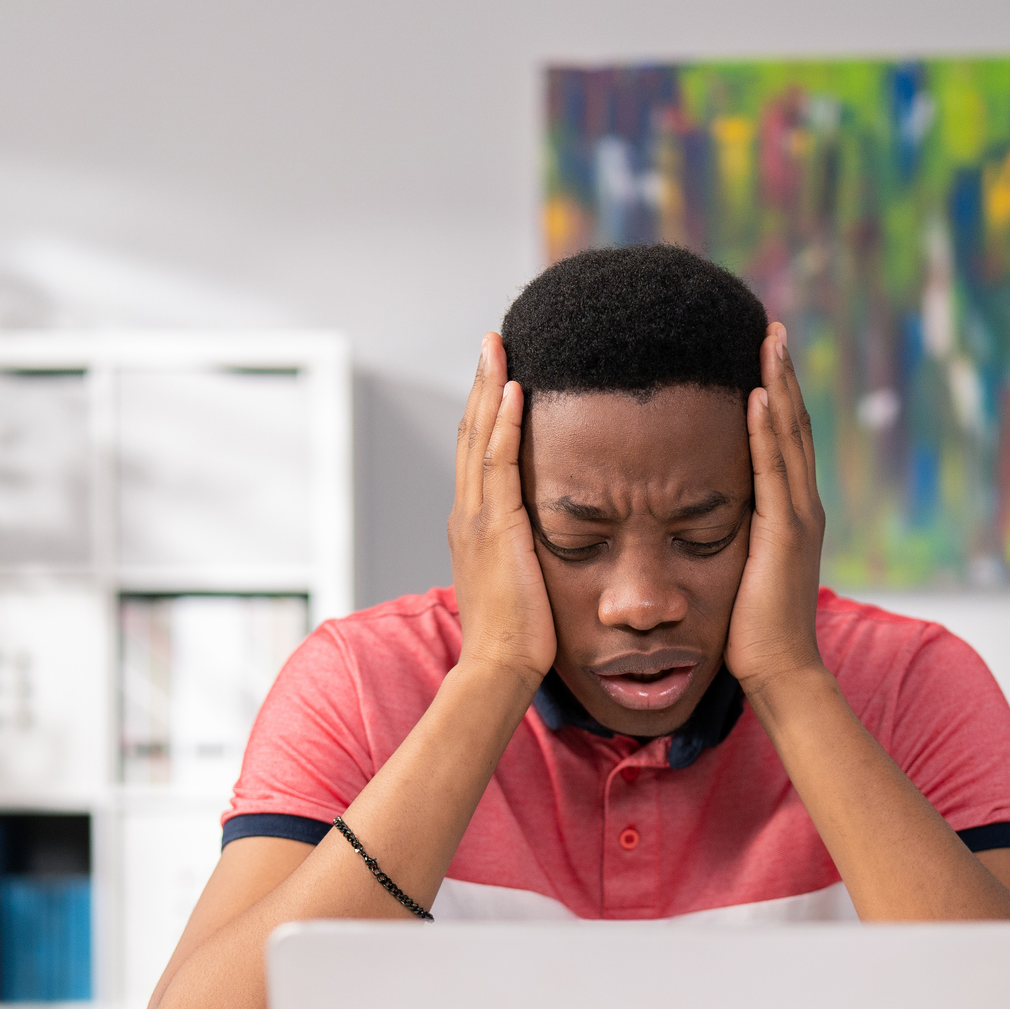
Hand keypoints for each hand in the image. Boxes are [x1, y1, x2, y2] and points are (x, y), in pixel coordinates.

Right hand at [448, 333, 555, 686]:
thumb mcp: (522, 583)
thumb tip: (542, 545)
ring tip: (499, 346)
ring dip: (488, 387)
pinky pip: (499, 463)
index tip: (496, 373)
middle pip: (470, 432)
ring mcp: (477, 519)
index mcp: (473, 525)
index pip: (476, 453)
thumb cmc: (519, 637)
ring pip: (478, 437)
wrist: (501, 668)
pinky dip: (502, 423)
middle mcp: (467, 514)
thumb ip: (526, 554)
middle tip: (493, 340)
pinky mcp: (497, 528)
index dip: (483, 409)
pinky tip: (514, 390)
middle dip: (480, 383)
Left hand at [725, 322, 828, 696]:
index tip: (759, 355)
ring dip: (779, 385)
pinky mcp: (785, 534)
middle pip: (792, 426)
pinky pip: (774, 471)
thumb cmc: (750, 634)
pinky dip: (768, 430)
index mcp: (786, 514)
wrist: (779, 673)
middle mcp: (799, 507)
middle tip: (769, 328)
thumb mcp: (735, 572)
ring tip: (768, 340)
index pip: (781, 442)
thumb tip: (693, 524)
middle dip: (781, 375)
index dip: (774, 396)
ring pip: (790, 437)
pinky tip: (759, 394)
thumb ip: (725, 541)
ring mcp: (797, 517)